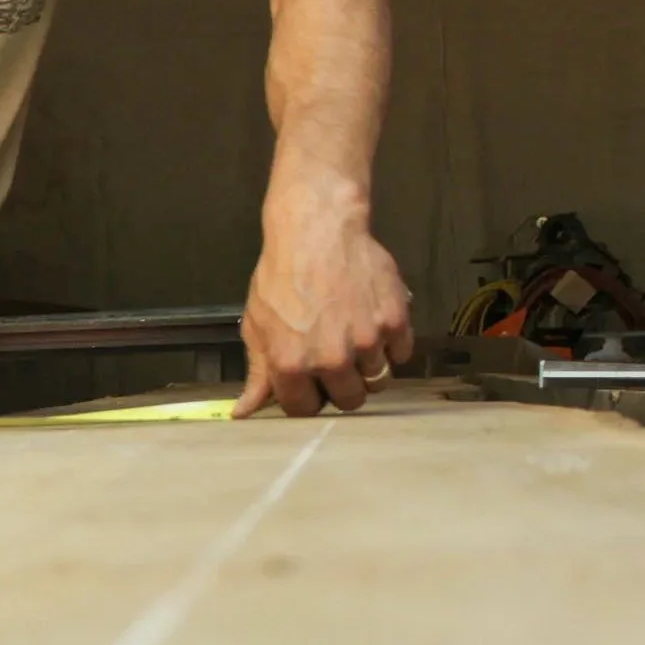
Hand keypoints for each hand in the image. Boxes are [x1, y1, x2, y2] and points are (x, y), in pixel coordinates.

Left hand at [235, 187, 413, 418]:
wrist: (318, 231)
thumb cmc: (281, 277)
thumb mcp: (257, 325)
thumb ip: (258, 373)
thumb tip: (243, 413)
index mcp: (292, 366)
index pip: (306, 410)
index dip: (308, 397)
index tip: (310, 382)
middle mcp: (331, 360)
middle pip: (349, 401)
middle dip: (342, 386)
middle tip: (337, 361)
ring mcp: (367, 342)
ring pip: (378, 380)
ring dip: (368, 366)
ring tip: (356, 338)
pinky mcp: (395, 322)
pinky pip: (401, 353)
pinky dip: (392, 344)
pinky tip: (375, 324)